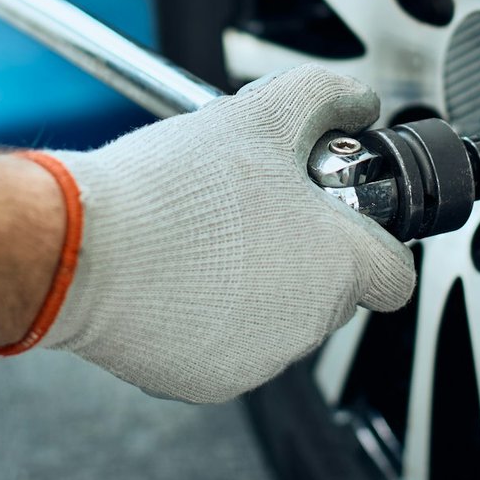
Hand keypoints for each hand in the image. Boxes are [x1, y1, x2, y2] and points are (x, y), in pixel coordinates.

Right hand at [39, 65, 416, 402]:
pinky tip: (172, 275)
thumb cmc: (173, 191)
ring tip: (203, 238)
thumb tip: (354, 100)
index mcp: (337, 264)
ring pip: (276, 319)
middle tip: (253, 211)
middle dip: (302, 254)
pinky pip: (222, 347)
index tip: (344, 220)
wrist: (84, 249)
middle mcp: (307, 323)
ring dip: (254, 284)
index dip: (373, 240)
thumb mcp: (262, 112)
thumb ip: (324, 97)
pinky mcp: (204, 382)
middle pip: (331, 292)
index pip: (395, 274)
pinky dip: (205, 316)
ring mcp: (258, 360)